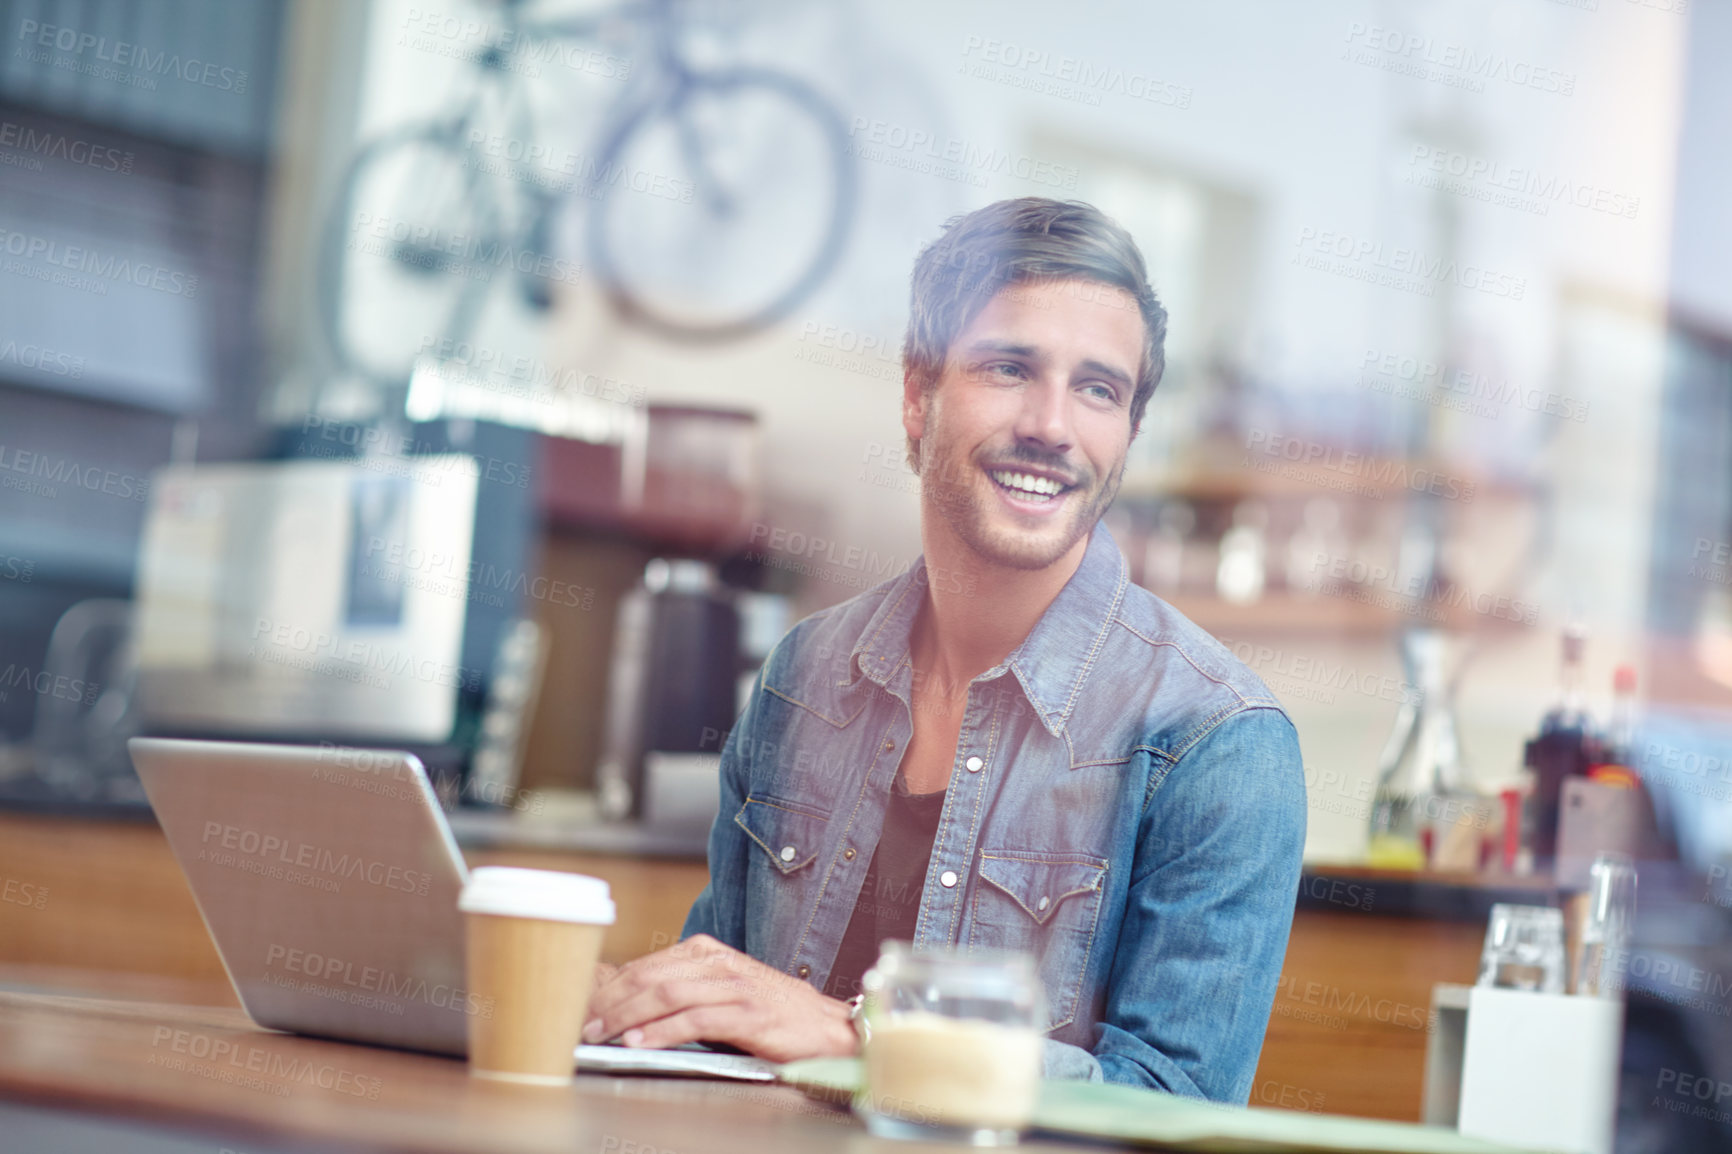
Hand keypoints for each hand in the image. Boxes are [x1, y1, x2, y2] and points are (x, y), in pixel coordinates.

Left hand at [580, 934, 856, 1062]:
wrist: (826, 1028)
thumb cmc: (771, 1013)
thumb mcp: (723, 993)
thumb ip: (683, 993)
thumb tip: (630, 1009)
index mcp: (707, 953)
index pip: (646, 966)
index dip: (609, 988)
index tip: (582, 1009)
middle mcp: (718, 963)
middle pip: (649, 976)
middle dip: (609, 1002)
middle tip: (581, 1025)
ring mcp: (734, 986)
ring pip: (667, 993)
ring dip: (627, 1016)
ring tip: (600, 1034)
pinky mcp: (748, 1013)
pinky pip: (696, 1019)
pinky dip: (663, 1031)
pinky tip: (640, 1042)